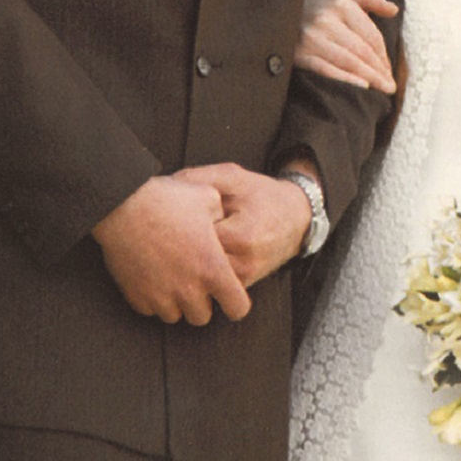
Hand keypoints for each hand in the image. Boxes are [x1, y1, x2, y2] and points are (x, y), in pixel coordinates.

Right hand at [92, 175, 251, 324]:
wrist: (122, 205)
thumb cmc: (169, 199)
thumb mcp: (208, 198)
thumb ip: (222, 218)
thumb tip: (225, 223)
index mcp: (212, 268)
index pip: (237, 308)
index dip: (236, 303)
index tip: (229, 293)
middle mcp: (188, 289)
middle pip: (202, 317)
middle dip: (202, 302)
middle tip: (195, 280)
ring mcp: (160, 296)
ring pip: (175, 316)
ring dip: (177, 303)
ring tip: (172, 277)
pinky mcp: (136, 297)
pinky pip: (150, 309)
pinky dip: (153, 299)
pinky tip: (152, 276)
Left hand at [176, 162, 312, 286]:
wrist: (296, 217)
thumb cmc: (263, 195)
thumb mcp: (232, 177)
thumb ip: (199, 179)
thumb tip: (164, 186)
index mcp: (241, 235)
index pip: (193, 240)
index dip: (175, 228)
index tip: (166, 218)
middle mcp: (244, 262)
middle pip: (194, 264)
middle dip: (178, 248)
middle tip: (164, 234)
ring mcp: (244, 277)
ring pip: (201, 278)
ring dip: (188, 263)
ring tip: (179, 244)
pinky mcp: (243, 283)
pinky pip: (213, 283)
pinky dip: (202, 270)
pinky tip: (196, 253)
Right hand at [294, 0, 398, 92]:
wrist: (278, 15)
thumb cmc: (318, 6)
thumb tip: (394, 10)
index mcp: (340, 3)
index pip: (371, 35)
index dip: (384, 55)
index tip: (390, 70)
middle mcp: (325, 19)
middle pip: (362, 50)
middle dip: (379, 70)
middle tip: (390, 86)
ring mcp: (311, 37)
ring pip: (348, 61)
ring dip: (370, 78)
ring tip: (382, 89)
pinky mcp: (299, 54)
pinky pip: (326, 70)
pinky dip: (346, 79)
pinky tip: (362, 87)